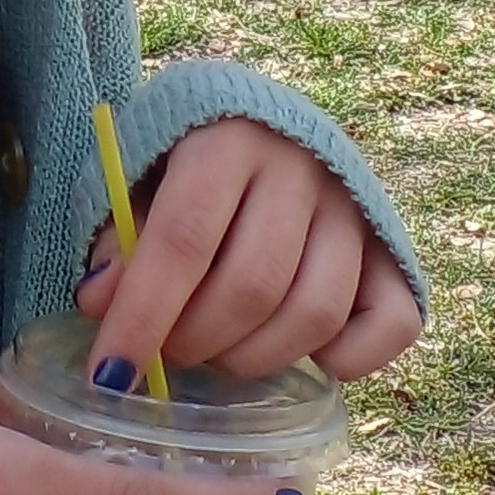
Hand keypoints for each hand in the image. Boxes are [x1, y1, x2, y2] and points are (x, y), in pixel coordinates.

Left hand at [76, 117, 420, 383]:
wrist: (257, 121)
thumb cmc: (181, 157)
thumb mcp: (133, 178)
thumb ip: (116, 237)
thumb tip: (99, 304)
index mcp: (227, 139)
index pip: (184, 237)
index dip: (144, 312)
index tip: (108, 374)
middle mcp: (301, 168)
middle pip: (252, 284)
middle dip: (195, 341)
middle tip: (166, 355)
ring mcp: (356, 208)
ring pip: (316, 313)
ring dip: (255, 358)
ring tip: (215, 354)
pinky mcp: (394, 247)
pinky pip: (391, 324)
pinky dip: (347, 360)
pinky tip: (299, 359)